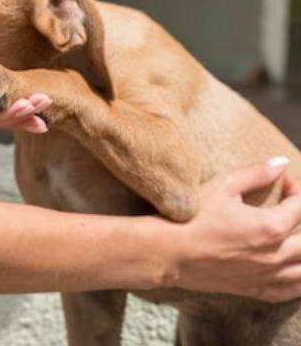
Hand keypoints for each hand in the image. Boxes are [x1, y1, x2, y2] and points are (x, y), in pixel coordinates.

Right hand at [169, 157, 300, 301]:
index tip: (285, 181)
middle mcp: (275, 255)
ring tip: (295, 238)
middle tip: (292, 208)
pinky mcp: (253, 289)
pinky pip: (289, 291)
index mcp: (270, 227)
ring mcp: (266, 275)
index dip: (296, 190)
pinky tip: (294, 270)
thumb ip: (255, 173)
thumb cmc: (191, 217)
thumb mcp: (222, 186)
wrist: (167, 252)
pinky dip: (298, 281)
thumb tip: (281, 162)